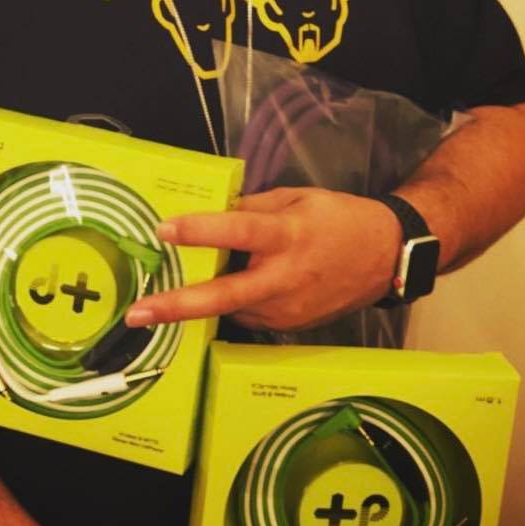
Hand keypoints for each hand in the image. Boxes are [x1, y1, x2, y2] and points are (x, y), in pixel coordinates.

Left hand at [124, 187, 401, 332]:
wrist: (387, 256)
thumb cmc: (339, 219)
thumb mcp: (297, 198)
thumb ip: (252, 207)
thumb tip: (213, 213)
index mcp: (287, 236)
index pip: (238, 232)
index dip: (200, 231)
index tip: (164, 230)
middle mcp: (284, 278)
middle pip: (223, 296)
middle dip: (177, 306)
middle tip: (137, 312)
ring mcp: (287, 310)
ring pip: (230, 307)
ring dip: (200, 301)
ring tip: (166, 295)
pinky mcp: (289, 327)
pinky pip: (248, 314)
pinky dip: (233, 301)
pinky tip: (227, 288)